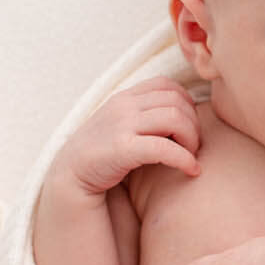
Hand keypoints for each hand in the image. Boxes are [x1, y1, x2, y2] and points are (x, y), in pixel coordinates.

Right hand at [54, 76, 200, 194]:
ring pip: (175, 118)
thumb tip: (183, 112)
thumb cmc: (104, 156)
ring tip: (192, 156)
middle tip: (194, 146)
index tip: (190, 126)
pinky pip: (165, 148)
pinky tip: (191, 170)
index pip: (166, 85)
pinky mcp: (122, 148)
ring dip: (192, 139)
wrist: (70, 179)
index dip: (186, 103)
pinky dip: (185, 159)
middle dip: (194, 123)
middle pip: (176, 101)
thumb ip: (144, 115)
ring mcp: (121, 124)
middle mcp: (122, 105)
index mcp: (124, 97)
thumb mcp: (122, 126)